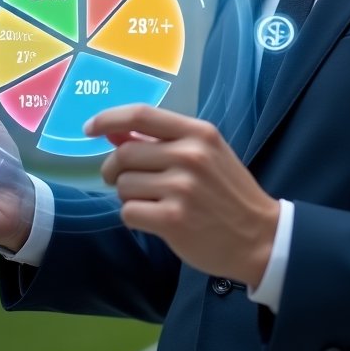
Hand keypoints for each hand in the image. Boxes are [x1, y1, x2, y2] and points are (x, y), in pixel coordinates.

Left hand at [87, 105, 279, 286]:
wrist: (260, 236)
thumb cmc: (228, 192)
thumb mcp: (206, 154)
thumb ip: (163, 140)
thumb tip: (113, 131)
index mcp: (198, 133)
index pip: (141, 114)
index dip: (108, 118)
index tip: (89, 128)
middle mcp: (189, 155)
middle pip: (124, 153)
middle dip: (114, 169)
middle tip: (125, 180)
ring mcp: (181, 188)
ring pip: (123, 185)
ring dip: (128, 196)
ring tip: (153, 202)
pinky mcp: (172, 220)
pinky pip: (128, 212)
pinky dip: (134, 217)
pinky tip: (155, 220)